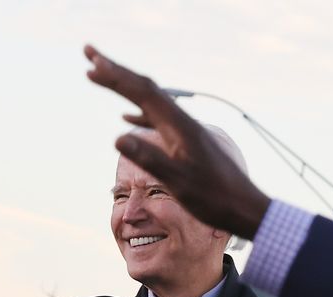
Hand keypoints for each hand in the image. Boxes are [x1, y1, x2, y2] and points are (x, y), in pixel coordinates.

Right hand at [84, 45, 270, 238]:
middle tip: (88, 53)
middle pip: (144, 88)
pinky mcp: (187, 142)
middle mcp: (182, 122)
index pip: (143, 92)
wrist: (244, 208)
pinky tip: (127, 118)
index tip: (91, 64)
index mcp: (180, 126)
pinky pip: (157, 119)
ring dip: (124, 88)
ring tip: (102, 76)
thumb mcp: (179, 181)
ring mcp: (185, 131)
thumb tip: (117, 136)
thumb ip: (149, 158)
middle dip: (115, 71)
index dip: (115, 77)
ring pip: (150, 101)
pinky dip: (138, 113)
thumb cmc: (215, 198)